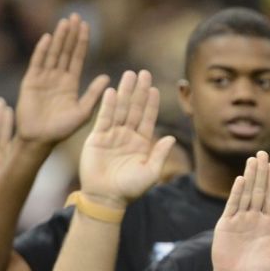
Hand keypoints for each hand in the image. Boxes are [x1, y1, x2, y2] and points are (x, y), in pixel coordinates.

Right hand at [15, 14, 108, 145]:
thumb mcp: (83, 112)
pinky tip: (48, 38)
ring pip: (53, 53)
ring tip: (64, 22)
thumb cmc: (62, 130)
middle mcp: (57, 78)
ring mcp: (43, 78)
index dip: (81, 42)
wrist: (40, 140)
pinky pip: (37, 62)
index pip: (77, 57)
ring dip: (59, 38)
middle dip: (70, 34)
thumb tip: (107, 77)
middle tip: (75, 16)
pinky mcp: (30, 81)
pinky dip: (42, 50)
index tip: (86, 26)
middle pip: (65, 51)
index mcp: (70, 84)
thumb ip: (93, 94)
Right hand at [79, 69, 175, 209]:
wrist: (106, 198)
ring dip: (125, 92)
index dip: (152, 103)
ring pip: (120, 109)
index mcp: (142, 143)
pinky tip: (112, 91)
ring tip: (129, 75)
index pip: (148, 118)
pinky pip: (104, 117)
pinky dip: (108, 104)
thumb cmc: (130, 189)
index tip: (155, 88)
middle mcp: (128, 136)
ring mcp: (112, 135)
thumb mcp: (150, 172)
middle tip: (144, 73)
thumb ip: (159, 154)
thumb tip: (172, 138)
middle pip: (135, 109)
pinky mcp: (98, 137)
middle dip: (140, 91)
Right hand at [211, 151, 269, 270]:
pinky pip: (233, 207)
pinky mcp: (227, 226)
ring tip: (254, 159)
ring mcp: (240, 221)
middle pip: (258, 191)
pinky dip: (237, 194)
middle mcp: (253, 219)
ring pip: (246, 194)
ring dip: (250, 177)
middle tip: (264, 153)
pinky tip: (241, 180)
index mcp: (268, 224)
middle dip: (261, 172)